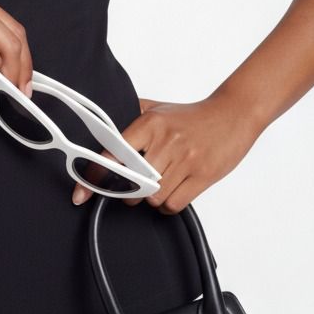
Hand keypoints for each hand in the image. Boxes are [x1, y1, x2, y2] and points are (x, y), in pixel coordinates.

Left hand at [71, 92, 261, 212]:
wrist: (233, 114)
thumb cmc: (191, 115)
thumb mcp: (158, 108)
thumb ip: (130, 114)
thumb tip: (102, 123)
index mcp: (149, 123)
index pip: (113, 153)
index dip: (95, 175)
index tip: (81, 192)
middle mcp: (165, 141)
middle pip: (132, 182)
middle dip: (126, 193)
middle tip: (129, 190)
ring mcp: (185, 160)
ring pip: (152, 197)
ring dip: (149, 200)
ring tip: (155, 188)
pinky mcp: (202, 176)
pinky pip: (174, 204)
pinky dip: (167, 206)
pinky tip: (170, 194)